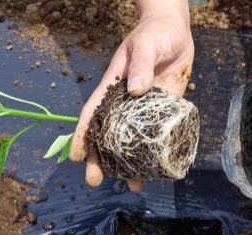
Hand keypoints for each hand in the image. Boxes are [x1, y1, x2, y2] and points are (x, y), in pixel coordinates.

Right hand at [68, 0, 193, 191]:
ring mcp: (144, 111)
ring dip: (130, 164)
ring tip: (131, 186)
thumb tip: (137, 90)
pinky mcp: (163, 112)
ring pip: (132, 141)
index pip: (92, 114)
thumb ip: (141, 64)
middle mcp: (124, 104)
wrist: (175, 32)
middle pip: (108, 136)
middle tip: (93, 181)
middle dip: (100, 159)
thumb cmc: (154, 34)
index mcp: (112, 88)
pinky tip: (159, 170)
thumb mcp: (145, 45)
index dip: (83, 136)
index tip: (76, 156)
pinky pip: (157, 136)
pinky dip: (156, 153)